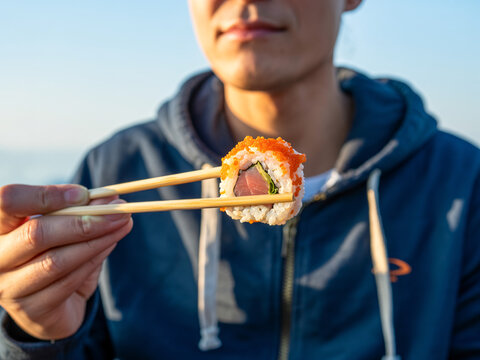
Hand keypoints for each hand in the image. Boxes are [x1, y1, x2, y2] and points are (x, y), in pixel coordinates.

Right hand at [0, 184, 132, 339]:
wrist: (53, 306)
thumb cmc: (55, 254)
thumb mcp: (65, 227)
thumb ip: (82, 211)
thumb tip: (111, 198)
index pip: (9, 202)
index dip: (46, 196)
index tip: (83, 194)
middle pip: (36, 234)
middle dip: (83, 221)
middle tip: (119, 210)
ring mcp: (9, 287)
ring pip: (56, 261)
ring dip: (96, 240)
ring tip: (123, 224)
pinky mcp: (31, 309)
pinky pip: (68, 281)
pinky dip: (94, 259)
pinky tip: (110, 244)